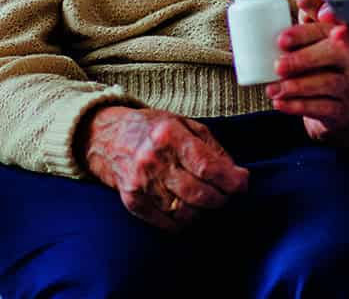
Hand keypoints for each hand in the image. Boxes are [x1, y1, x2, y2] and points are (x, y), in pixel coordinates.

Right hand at [79, 106, 248, 230]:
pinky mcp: (132, 201)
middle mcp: (153, 160)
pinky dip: (183, 221)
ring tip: (205, 199)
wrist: (106, 137)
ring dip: (203, 211)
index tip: (242, 184)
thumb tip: (238, 176)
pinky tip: (186, 208)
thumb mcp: (185, 125)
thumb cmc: (151, 129)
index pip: (208, 167)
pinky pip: (167, 224)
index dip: (231, 181)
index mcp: (169, 135)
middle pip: (199, 194)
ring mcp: (140, 183)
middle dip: (221, 198)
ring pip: (185, 212)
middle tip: (226, 193)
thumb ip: (213, 149)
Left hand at [266, 21, 348, 147]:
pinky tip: (280, 102)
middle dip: (304, 58)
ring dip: (297, 86)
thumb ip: (305, 23)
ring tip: (273, 89)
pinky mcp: (342, 109)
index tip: (281, 39)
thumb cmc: (321, 66)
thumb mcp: (315, 43)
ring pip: (328, 83)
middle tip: (278, 66)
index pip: (324, 30)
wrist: (342, 102)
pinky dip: (298, 106)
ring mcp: (348, 85)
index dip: (303, 33)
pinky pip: (323, 107)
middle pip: (334, 53)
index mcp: (339, 38)